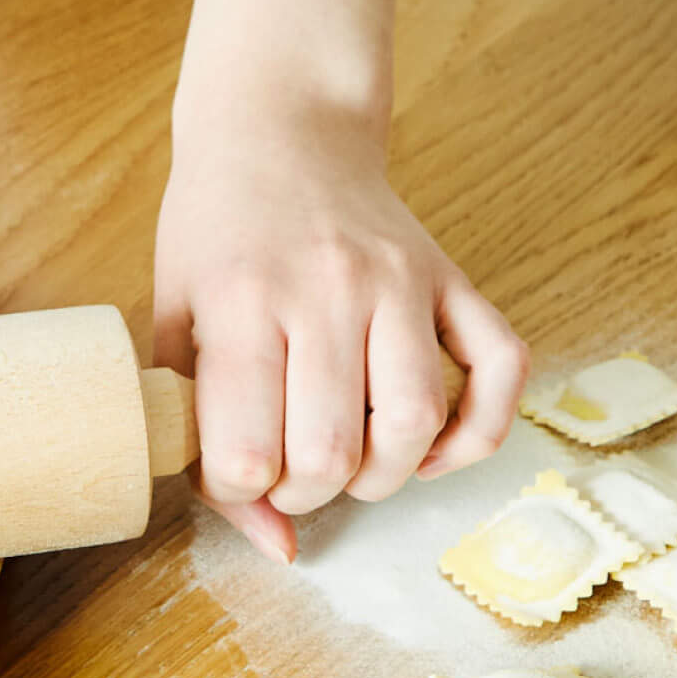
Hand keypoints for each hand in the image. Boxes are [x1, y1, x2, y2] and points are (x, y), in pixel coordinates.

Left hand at [152, 99, 529, 561]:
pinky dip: (478, 431)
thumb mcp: (176, 321)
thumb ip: (200, 431)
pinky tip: (433, 448)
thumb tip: (275, 545)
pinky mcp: (452, 278)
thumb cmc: (214, 235)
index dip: (240, 490)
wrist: (278, 131)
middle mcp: (326, 290)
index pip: (248, 450)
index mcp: (241, 302)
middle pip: (333, 449)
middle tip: (290, 476)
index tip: (235, 471)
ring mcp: (399, 282)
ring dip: (384, 474)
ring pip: (416, 423)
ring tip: (349, 464)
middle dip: (308, 494)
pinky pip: (501, 371)